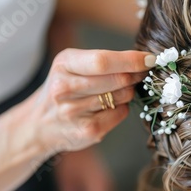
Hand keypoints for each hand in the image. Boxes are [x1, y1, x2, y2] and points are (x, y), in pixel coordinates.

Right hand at [28, 48, 155, 155]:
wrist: (40, 125)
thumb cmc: (65, 89)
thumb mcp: (73, 67)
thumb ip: (103, 62)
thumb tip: (144, 61)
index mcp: (63, 65)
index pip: (103, 61)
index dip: (131, 60)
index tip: (150, 59)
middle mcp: (64, 88)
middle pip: (118, 79)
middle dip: (136, 76)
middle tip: (140, 74)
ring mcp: (75, 112)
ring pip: (123, 97)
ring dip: (128, 92)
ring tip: (116, 91)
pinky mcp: (88, 131)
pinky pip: (121, 113)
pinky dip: (121, 108)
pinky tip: (108, 108)